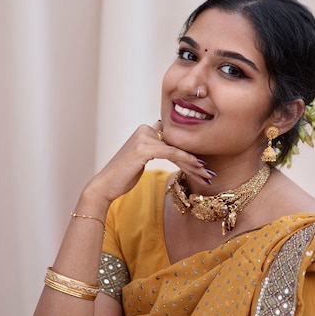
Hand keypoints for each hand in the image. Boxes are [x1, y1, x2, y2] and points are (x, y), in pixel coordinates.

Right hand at [80, 121, 213, 210]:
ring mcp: (144, 137)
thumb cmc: (123, 176)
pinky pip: (171, 153)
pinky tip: (198, 167)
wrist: (105, 185)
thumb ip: (155, 149)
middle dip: (195, 161)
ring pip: (177, 149)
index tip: (204, 168)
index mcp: (145, 130)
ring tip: (208, 176)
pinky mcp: (144, 148)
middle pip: (177, 145)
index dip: (190, 154)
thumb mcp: (142, 159)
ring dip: (195, 164)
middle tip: (210, 174)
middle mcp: (145, 130)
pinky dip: (186, 160)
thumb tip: (172, 148)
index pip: (174, 141)